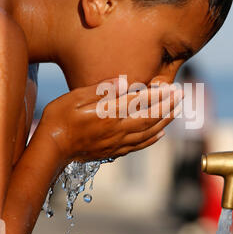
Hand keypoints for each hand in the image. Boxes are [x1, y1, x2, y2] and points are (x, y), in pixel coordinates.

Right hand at [38, 77, 183, 163]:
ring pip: (148, 132)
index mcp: (109, 113)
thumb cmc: (59, 119)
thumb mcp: (75, 97)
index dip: (159, 95)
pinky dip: (152, 139)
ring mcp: (116, 143)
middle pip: (150, 118)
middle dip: (168, 106)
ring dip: (164, 121)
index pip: (140, 102)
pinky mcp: (113, 151)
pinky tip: (160, 134)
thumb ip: (101, 90)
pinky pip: (138, 146)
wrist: (51, 149)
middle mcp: (117, 129)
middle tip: (181, 96)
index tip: (173, 87)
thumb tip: (125, 82)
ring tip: (176, 111)